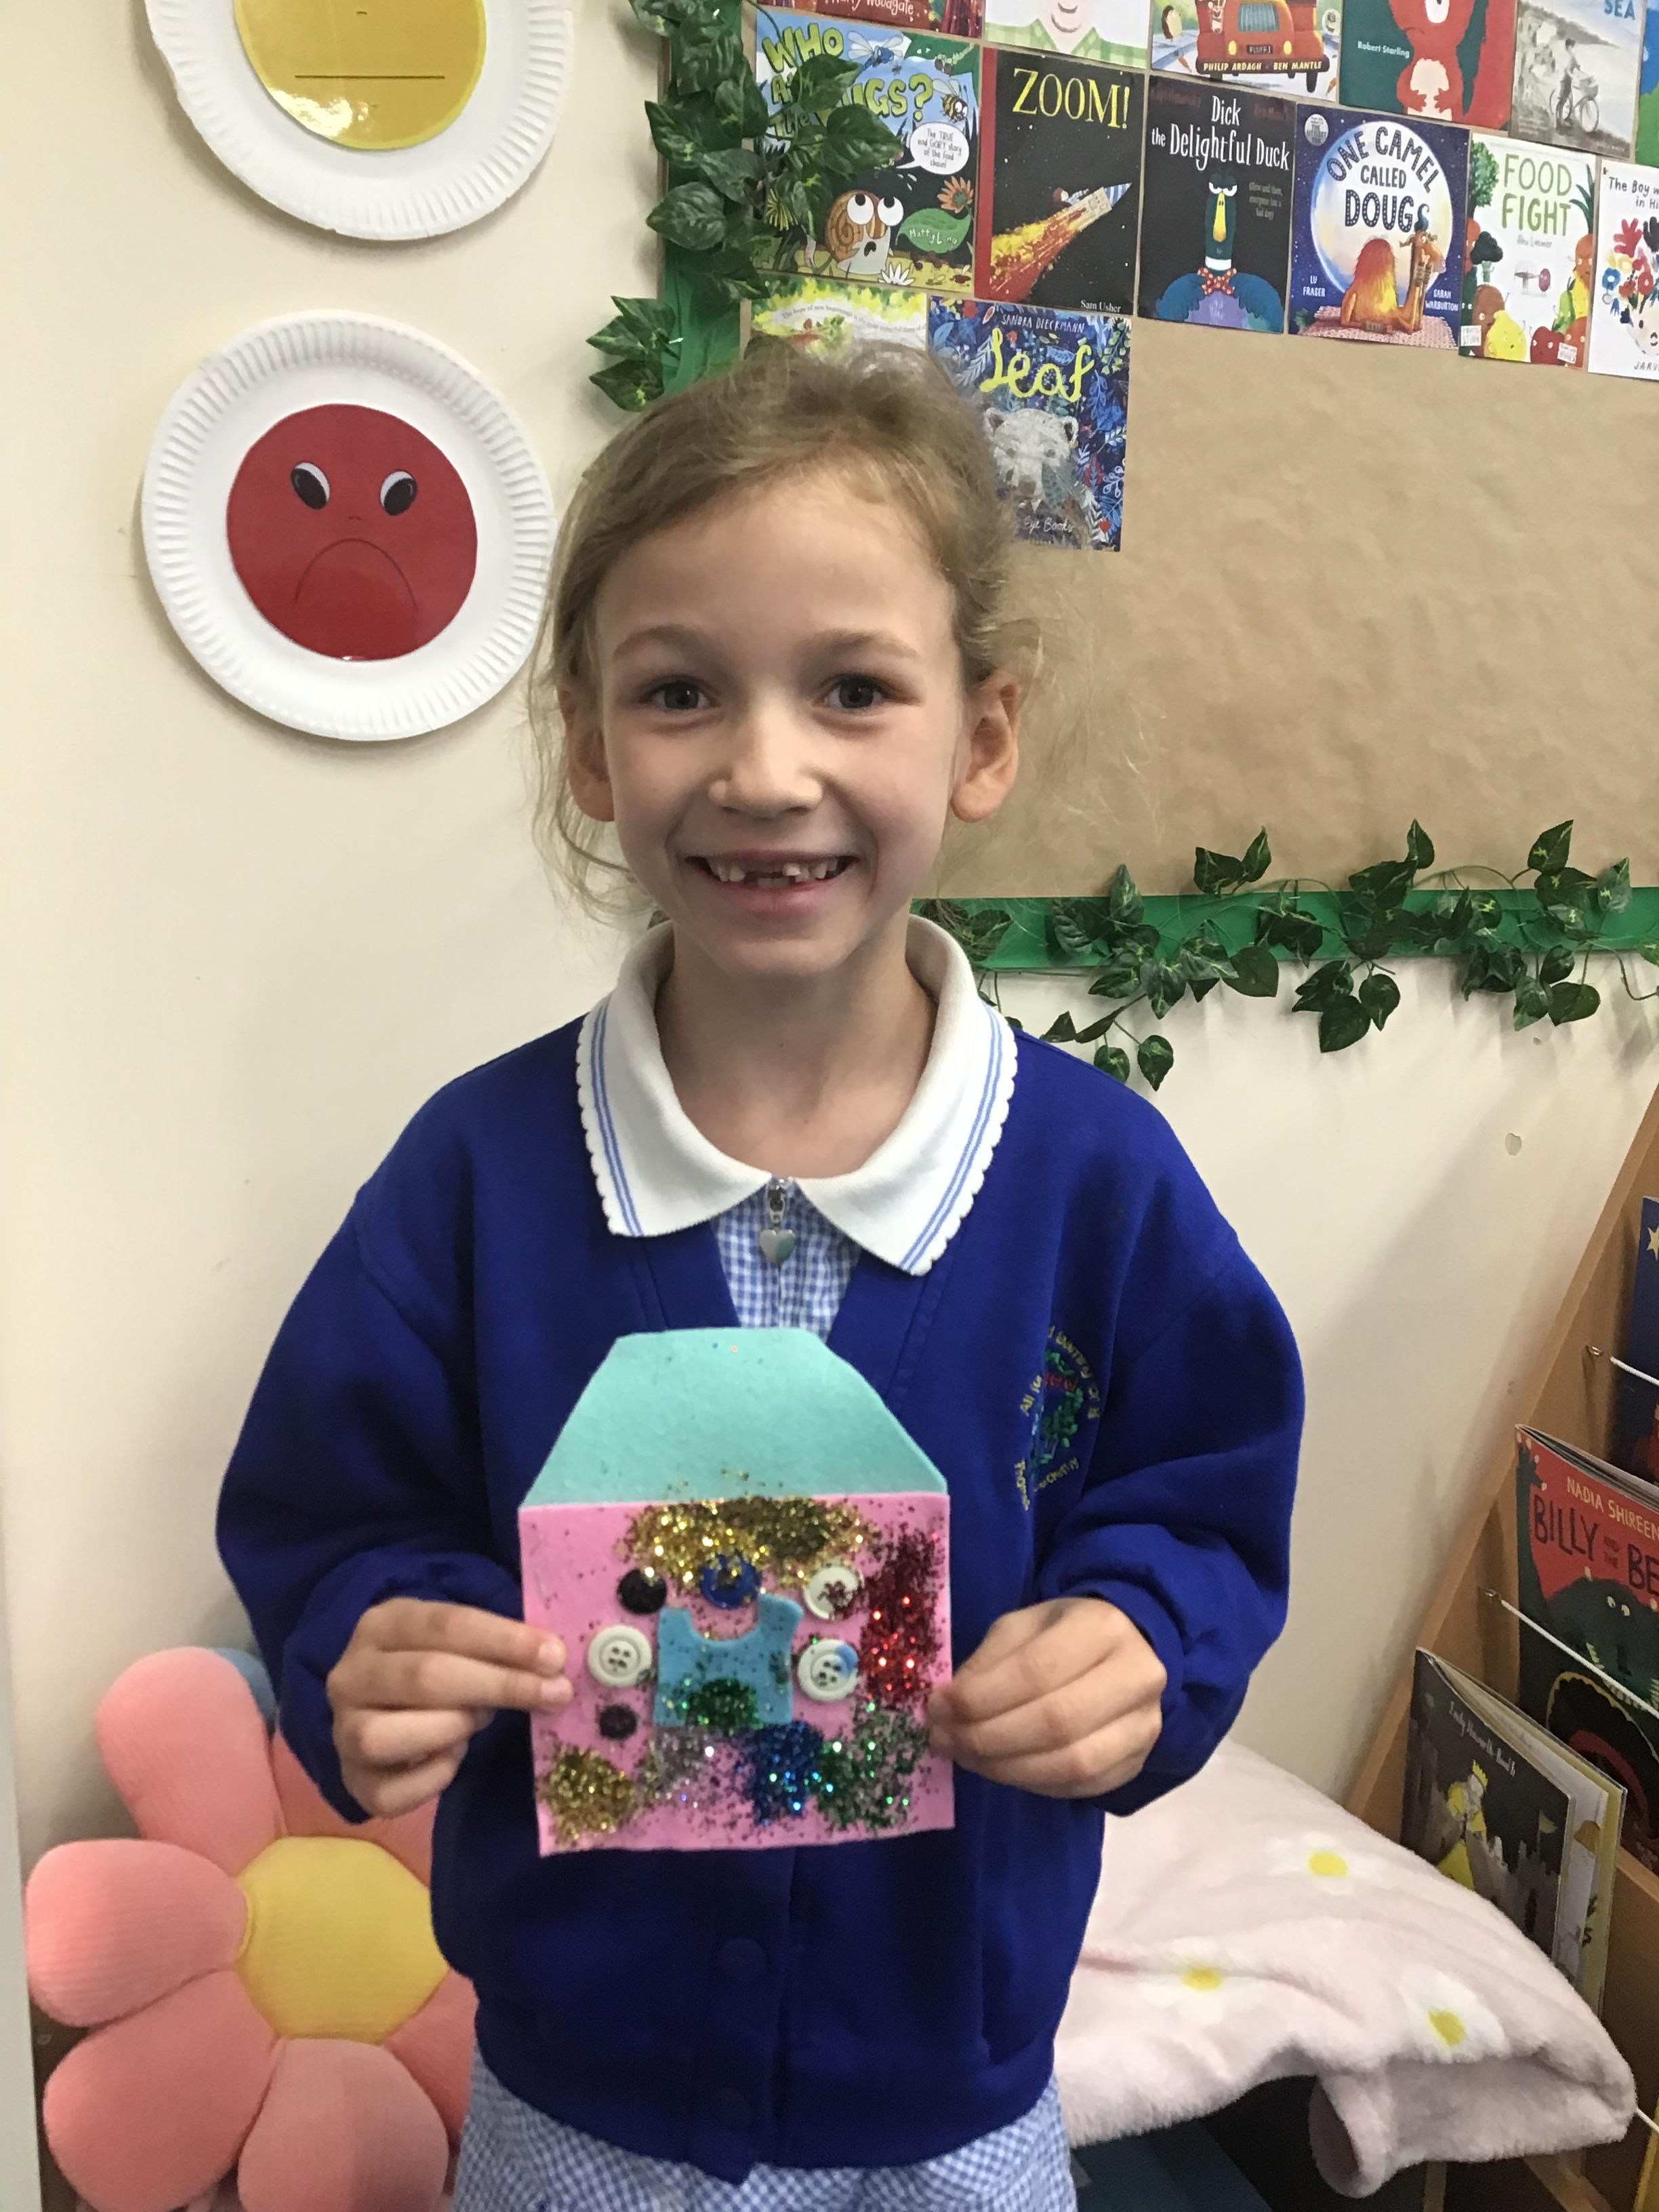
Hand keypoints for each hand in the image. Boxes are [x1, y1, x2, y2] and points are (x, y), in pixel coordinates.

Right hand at [327, 1597, 570, 1817]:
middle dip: (499, 1685)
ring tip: (481, 1721)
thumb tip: (553, 1665)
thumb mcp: (456, 1640)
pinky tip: (454, 1756)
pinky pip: (393, 1791)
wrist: (379, 1707)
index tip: (554, 1656)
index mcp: (381, 1624)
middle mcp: (351, 1675)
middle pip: (425, 1676)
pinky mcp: (354, 1782)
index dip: (504, 1640)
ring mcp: (344, 1731)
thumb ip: (496, 1648)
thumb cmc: (432, 1665)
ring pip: (388, 1735)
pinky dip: (435, 1776)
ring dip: (452, 1727)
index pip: (444, 1624)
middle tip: (554, 1693)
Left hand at [927, 1596, 1165, 1798]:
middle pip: (1055, 1722)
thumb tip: (948, 1709)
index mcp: (1102, 1627)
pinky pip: (1082, 1787)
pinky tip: (1002, 1769)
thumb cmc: (1061, 1635)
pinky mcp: (1138, 1763)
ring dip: (1006, 1768)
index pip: (1036, 1670)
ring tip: (967, 1757)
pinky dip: (1034, 1784)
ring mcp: (1144, 1725)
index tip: (937, 1708)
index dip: (980, 1697)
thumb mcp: (1020, 1628)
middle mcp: (1136, 1676)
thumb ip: (987, 1664)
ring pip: (1071, 1763)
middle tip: (945, 1740)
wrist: (1124, 1653)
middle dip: (987, 1738)